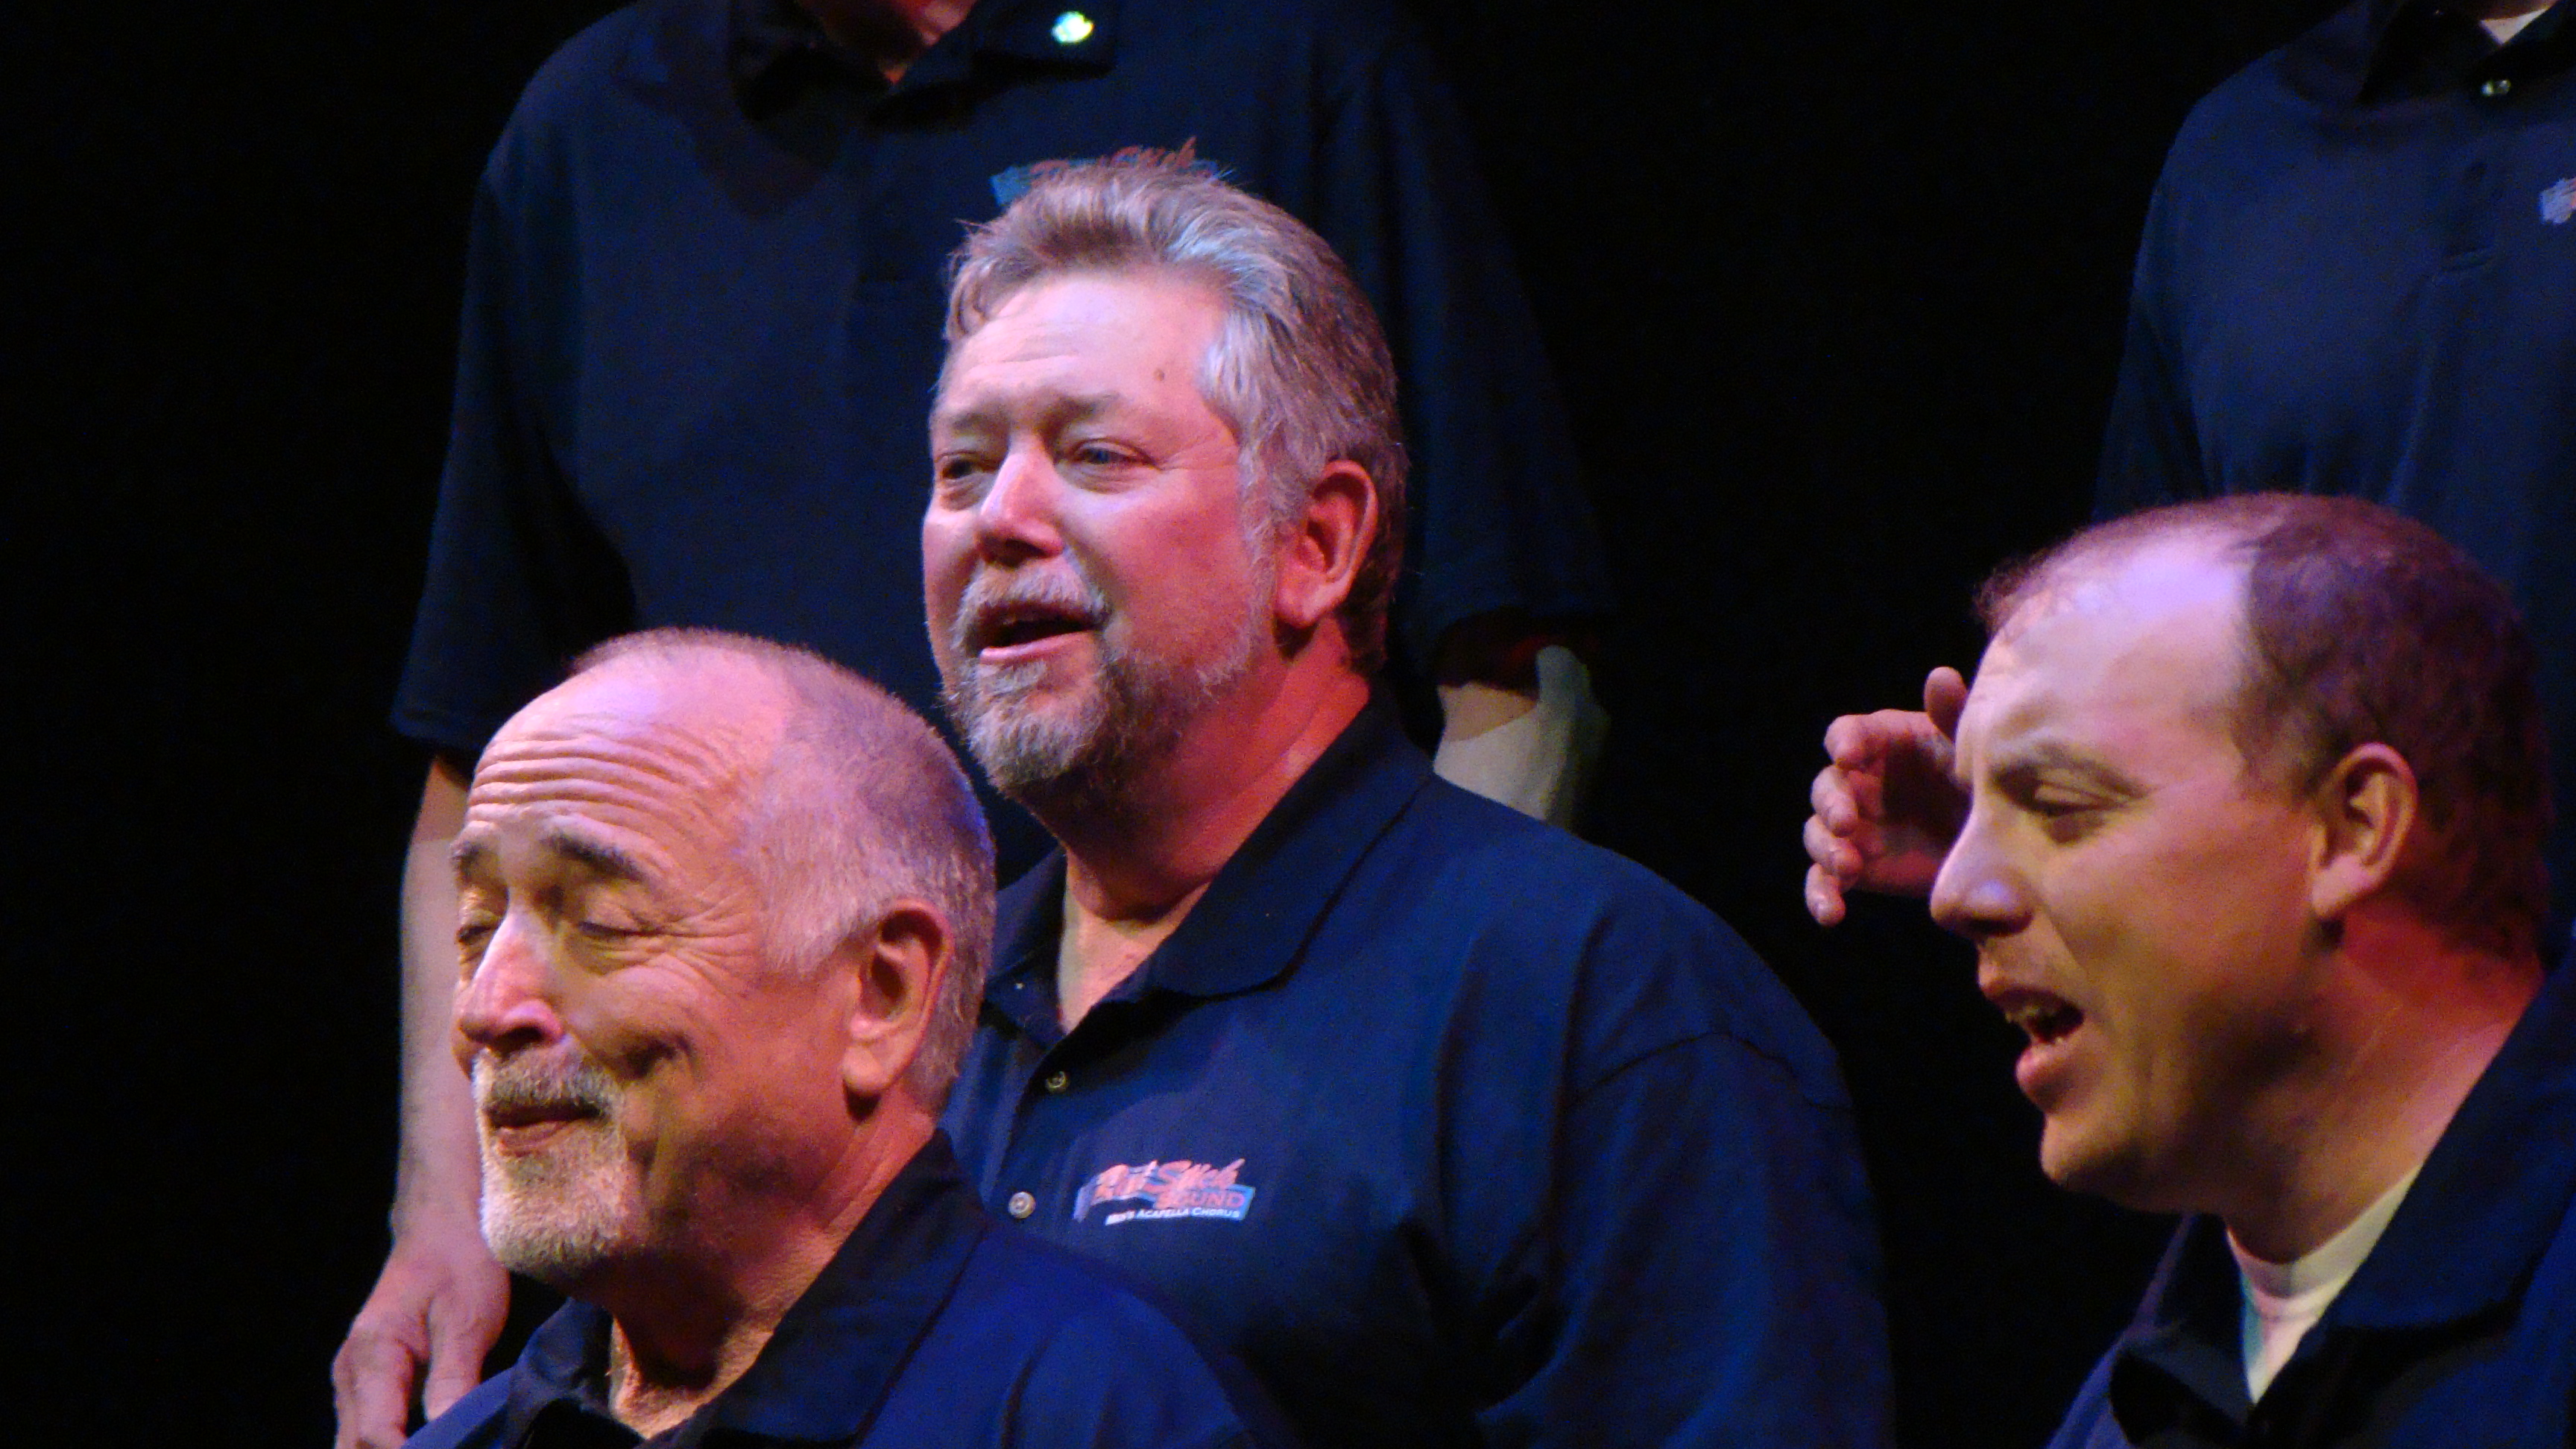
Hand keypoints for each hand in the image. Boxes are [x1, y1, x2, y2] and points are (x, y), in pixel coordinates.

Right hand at [331, 1221, 507, 1448]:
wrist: (442, 1231)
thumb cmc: (458, 1265)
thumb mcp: (467, 1317)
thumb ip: (455, 1375)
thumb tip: (446, 1427)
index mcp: (372, 1355)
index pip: (375, 1433)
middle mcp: (351, 1373)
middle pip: (355, 1446)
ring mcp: (354, 1380)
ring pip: (355, 1442)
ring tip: (443, 1445)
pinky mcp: (369, 1384)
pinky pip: (368, 1429)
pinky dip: (391, 1444)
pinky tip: (426, 1443)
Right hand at [1803, 667, 1969, 925]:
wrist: (2003, 847)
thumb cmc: (1985, 784)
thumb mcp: (1972, 752)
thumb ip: (1952, 717)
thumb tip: (1939, 676)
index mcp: (1881, 744)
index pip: (1846, 734)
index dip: (1844, 742)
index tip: (1849, 756)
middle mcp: (1858, 783)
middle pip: (1825, 787)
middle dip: (1831, 805)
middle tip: (1849, 824)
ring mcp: (1853, 828)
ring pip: (1817, 834)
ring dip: (1826, 850)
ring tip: (1849, 869)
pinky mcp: (1855, 869)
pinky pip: (1823, 881)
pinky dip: (1820, 897)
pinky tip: (1832, 915)